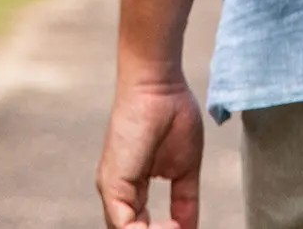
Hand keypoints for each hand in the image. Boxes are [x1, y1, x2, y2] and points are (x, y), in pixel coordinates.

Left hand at [97, 76, 205, 228]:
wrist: (158, 87)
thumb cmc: (171, 114)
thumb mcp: (184, 169)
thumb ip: (185, 200)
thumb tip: (190, 227)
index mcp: (132, 190)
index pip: (142, 226)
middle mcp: (118, 194)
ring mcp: (113, 191)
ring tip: (177, 228)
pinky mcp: (112, 185)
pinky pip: (123, 226)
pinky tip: (170, 225)